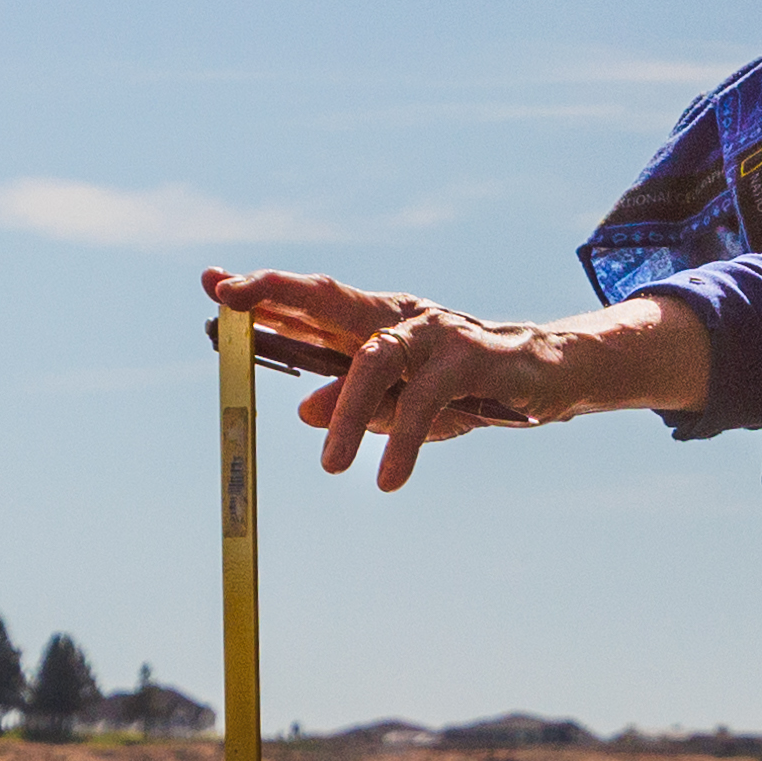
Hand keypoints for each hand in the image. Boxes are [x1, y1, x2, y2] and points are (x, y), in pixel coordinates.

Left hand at [205, 266, 703, 491]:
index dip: (261, 293)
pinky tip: (388, 477)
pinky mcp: (471, 357)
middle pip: (330, 299)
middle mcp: (398, 314)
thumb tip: (305, 412)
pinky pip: (429, 397)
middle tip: (233, 305)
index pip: (309, 303)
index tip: (212, 284)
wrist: (549, 375)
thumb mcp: (400, 401)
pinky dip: (406, 438)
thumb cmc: (464, 386)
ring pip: (376, 358)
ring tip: (333, 467)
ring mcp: (435, 330)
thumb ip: (354, 403)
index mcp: (373, 321)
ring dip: (349, 411)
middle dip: (278, 295)